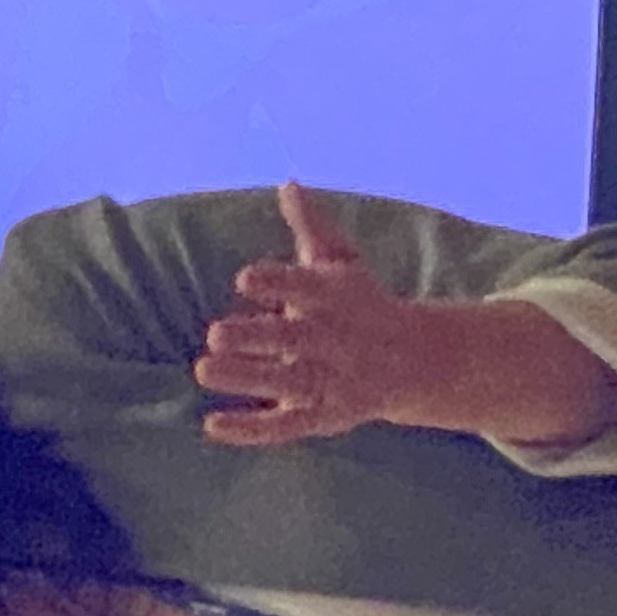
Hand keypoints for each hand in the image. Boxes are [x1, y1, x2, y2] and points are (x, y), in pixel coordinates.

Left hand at [194, 182, 616, 452]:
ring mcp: (327, 382)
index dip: (275, 283)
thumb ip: (312, 228)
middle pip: (291, 340)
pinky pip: (284, 428)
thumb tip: (288, 184)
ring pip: (285, 383)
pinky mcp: (321, 417)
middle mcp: (329, 341)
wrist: (413, 361)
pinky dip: (250, 430)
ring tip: (203, 369)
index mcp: (332, 299)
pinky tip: (212, 425)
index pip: (302, 288)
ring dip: (246, 379)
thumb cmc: (362, 303)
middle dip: (256, 338)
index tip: (244, 279)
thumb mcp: (342, 263)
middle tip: (216, 334)